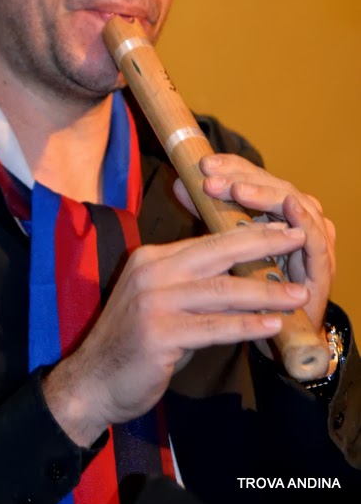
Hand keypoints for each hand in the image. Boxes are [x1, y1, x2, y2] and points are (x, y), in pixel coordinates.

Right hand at [43, 220, 309, 446]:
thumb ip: (193, 286)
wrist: (92, 381)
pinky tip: (272, 326)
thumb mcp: (160, 302)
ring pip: (221, 290)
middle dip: (262, 244)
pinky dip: (247, 325)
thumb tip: (243, 279)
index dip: (247, 234)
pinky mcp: (158, 333)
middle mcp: (151, 272)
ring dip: (265, 292)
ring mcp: (153, 301)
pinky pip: (213, 327)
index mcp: (151, 258)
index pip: (207, 240)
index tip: (281, 229)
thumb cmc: (132, 343)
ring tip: (298, 293)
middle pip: (217, 252)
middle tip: (298, 238)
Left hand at [173, 153, 335, 331]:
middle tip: (210, 177)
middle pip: (272, 185)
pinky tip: (289, 206)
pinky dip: (303, 219)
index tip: (203, 164)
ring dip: (265, 195)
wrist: (277, 338)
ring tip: (238, 190)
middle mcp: (295, 218)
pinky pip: (316, 237)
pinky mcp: (323, 266)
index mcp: (272, 211)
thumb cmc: (247, 292)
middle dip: (240, 178)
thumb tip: (180, 186)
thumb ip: (209, 218)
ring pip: (292, 203)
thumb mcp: (222, 252)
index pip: (253, 177)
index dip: (231, 168)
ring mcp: (312, 239)